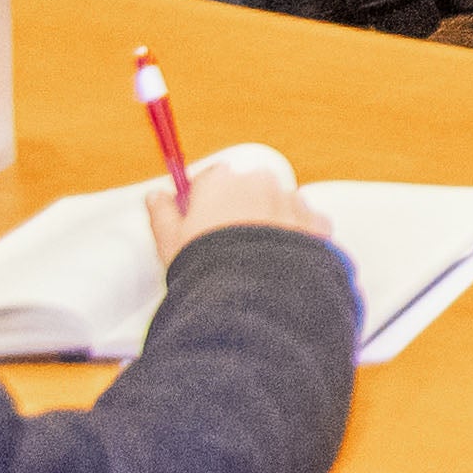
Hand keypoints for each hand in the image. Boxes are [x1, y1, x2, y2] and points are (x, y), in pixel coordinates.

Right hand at [148, 137, 328, 258]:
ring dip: (273, 222)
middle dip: (242, 208)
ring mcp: (292, 201)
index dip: (206, 199)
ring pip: (281, 204)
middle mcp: (260, 183)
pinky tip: (284, 262)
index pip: (212, 178)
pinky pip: (309, 225)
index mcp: (222, 182)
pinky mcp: (318, 224)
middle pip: (249, 188)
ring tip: (259, 259)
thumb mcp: (170, 243)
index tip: (202, 218)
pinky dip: (301, 238)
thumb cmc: (210, 267)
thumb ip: (162, 214)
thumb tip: (155, 198)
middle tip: (230, 244)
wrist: (257, 295)